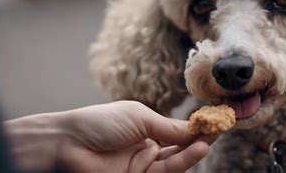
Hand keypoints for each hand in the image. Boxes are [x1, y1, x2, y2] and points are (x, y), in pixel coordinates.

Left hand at [4, 101, 215, 171]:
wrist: (68, 144)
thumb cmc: (100, 122)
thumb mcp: (139, 117)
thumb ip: (168, 127)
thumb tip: (196, 128)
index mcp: (145, 128)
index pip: (175, 129)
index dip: (194, 126)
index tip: (213, 120)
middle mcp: (146, 147)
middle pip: (179, 146)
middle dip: (198, 139)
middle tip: (217, 130)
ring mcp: (142, 164)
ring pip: (176, 160)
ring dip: (193, 151)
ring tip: (208, 139)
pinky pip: (166, 170)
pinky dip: (183, 161)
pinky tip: (196, 148)